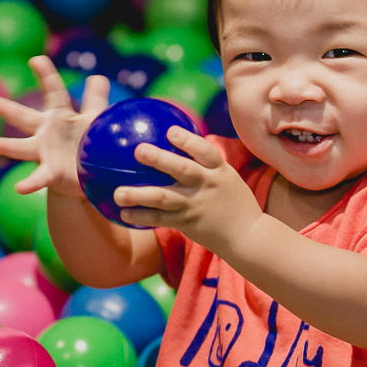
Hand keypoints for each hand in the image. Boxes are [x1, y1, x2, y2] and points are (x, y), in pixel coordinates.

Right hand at [0, 56, 108, 198]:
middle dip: (6, 109)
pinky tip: (19, 188)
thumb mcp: (95, 118)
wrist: (87, 176)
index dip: (46, 74)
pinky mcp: (50, 173)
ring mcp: (45, 153)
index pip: (53, 91)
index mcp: (59, 115)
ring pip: (21, 148)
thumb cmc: (88, 142)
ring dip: (4, 146)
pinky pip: (38, 178)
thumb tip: (97, 77)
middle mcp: (46, 132)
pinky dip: (29, 183)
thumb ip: (95, 98)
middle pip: (24, 117)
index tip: (36, 60)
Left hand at [115, 126, 262, 251]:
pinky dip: (142, 216)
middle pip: (182, 170)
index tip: (170, 131)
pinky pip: (161, 220)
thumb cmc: (232, 201)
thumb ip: (204, 162)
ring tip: (118, 193)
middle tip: (138, 150)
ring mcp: (195, 205)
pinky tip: (124, 213)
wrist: (248, 235)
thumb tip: (175, 139)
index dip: (188, 141)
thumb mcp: (226, 176)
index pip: (205, 151)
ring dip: (140, 195)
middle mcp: (207, 185)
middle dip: (160, 159)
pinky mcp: (187, 223)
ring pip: (165, 198)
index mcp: (219, 170)